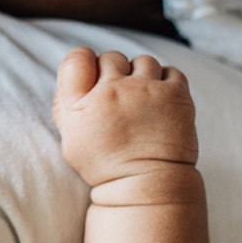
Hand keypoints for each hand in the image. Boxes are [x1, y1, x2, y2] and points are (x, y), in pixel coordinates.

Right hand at [52, 48, 198, 185]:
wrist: (147, 185)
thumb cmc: (107, 166)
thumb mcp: (71, 141)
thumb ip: (65, 106)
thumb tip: (74, 74)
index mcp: (83, 105)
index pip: (77, 58)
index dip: (84, 62)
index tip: (93, 78)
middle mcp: (114, 92)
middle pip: (111, 57)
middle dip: (114, 73)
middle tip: (120, 98)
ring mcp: (147, 91)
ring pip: (142, 62)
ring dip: (141, 76)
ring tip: (142, 101)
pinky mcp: (176, 95)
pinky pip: (170, 71)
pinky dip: (166, 82)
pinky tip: (161, 102)